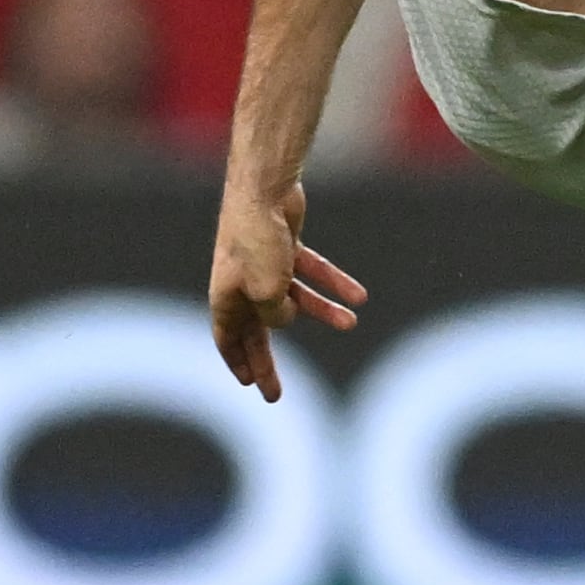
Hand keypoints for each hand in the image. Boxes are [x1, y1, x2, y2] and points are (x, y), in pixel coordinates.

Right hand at [208, 179, 365, 402]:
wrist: (265, 189)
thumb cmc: (257, 240)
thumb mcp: (267, 289)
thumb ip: (275, 314)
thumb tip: (285, 322)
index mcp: (226, 296)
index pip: (227, 339)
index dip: (238, 362)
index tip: (250, 384)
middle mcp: (242, 283)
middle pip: (258, 329)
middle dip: (269, 360)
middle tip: (277, 394)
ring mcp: (264, 264)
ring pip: (293, 298)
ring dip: (321, 311)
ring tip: (351, 323)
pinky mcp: (286, 245)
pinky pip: (311, 271)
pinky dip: (333, 281)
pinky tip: (358, 295)